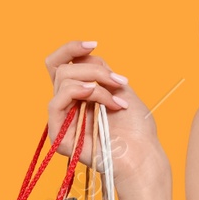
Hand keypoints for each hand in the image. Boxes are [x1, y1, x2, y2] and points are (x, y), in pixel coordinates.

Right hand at [44, 41, 162, 183]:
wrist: (142, 155)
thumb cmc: (136, 128)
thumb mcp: (120, 88)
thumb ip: (99, 70)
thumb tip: (83, 56)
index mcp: (78, 95)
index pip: (60, 65)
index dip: (71, 49)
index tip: (94, 44)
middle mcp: (67, 106)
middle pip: (62, 69)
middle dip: (94, 69)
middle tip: (119, 82)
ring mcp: (61, 120)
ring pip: (63, 80)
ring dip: (95, 82)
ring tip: (116, 99)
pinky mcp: (58, 135)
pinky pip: (56, 102)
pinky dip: (78, 91)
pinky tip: (96, 95)